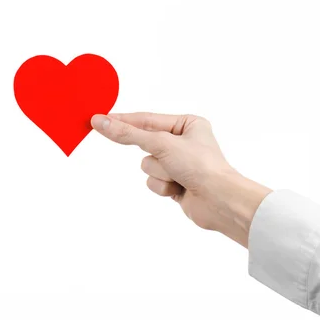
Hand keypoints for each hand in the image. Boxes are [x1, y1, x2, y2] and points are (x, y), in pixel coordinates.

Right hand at [91, 113, 270, 246]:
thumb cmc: (201, 166)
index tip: (100, 119)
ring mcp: (179, 164)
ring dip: (159, 173)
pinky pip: (153, 181)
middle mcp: (184, 142)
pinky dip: (163, 186)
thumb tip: (102, 122)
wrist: (219, 201)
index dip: (123, 120)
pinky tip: (180, 190)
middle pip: (145, 145)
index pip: (147, 119)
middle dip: (154, 155)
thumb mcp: (160, 144)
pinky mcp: (176, 183)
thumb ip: (128, 134)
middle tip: (144, 152)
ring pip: (148, 165)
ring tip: (178, 177)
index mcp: (187, 124)